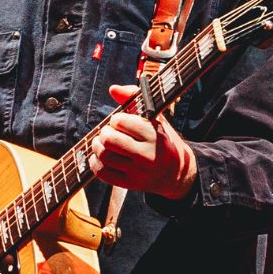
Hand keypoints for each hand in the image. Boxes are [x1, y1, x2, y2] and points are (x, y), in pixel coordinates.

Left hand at [89, 84, 197, 199]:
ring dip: (97, 146)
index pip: (120, 122)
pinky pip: (102, 172)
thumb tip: (113, 89)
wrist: (177, 173)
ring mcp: (137, 172)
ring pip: (103, 156)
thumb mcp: (156, 118)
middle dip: (104, 133)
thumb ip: (134, 98)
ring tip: (103, 144)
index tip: (120, 122)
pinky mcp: (129, 184)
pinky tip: (102, 157)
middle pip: (108, 139)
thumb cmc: (162, 140)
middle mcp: (146, 154)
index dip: (115, 120)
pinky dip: (96, 162)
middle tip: (108, 133)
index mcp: (154, 134)